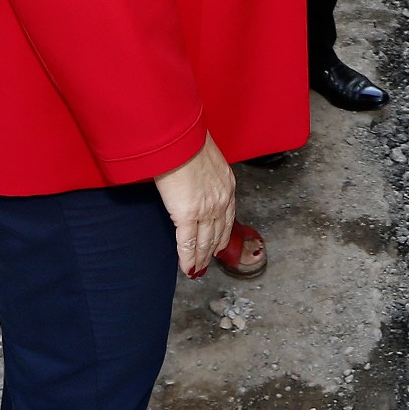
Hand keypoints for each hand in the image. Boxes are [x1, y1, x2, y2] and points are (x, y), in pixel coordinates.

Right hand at [154, 137, 234, 278]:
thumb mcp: (206, 156)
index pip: (228, 217)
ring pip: (205, 241)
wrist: (180, 139)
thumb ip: (205, 172)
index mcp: (227, 184)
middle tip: (207, 263)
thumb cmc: (188, 141)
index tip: (220, 245)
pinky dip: (187, 258)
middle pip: (218, 233)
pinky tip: (187, 268)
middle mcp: (222, 200)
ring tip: (197, 269)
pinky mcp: (187, 214)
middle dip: (212, 251)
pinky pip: (187, 243)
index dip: (223, 234)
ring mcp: (206, 209)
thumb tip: (196, 177)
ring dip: (201, 258)